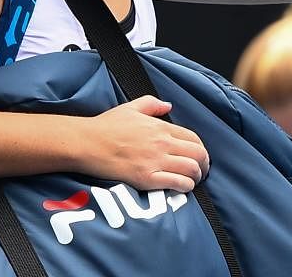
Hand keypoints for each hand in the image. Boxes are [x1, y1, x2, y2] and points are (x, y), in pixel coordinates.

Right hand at [81, 95, 209, 192]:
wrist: (87, 143)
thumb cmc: (106, 126)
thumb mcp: (131, 107)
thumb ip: (152, 104)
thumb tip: (168, 106)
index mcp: (160, 127)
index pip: (193, 138)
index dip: (201, 149)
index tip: (199, 157)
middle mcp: (162, 143)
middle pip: (198, 154)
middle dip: (204, 164)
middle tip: (201, 171)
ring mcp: (155, 161)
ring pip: (191, 169)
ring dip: (196, 177)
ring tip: (192, 181)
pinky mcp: (146, 178)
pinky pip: (177, 184)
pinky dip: (185, 187)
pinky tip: (182, 188)